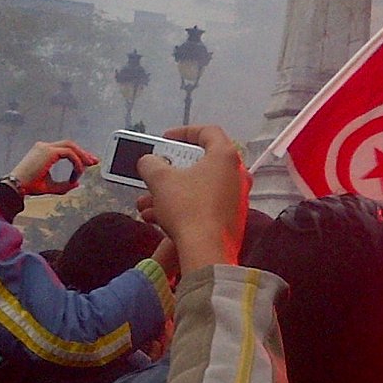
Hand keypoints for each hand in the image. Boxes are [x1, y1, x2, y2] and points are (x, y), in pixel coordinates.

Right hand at [9, 140, 96, 195]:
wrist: (16, 186)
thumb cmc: (29, 186)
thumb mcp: (50, 186)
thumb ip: (64, 185)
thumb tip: (77, 183)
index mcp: (43, 152)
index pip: (65, 149)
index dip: (78, 155)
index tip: (87, 164)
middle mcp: (44, 147)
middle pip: (70, 144)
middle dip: (83, 152)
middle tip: (94, 161)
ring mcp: (46, 147)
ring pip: (71, 146)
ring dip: (82, 156)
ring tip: (89, 165)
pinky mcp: (49, 152)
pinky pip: (70, 153)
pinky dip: (76, 163)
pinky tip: (77, 173)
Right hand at [138, 125, 248, 276]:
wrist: (206, 250)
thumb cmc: (187, 207)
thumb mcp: (160, 179)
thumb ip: (151, 163)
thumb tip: (149, 161)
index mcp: (225, 157)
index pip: (208, 132)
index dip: (184, 132)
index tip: (166, 140)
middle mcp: (236, 175)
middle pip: (201, 163)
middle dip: (171, 170)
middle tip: (156, 173)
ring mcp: (236, 198)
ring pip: (198, 188)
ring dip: (170, 192)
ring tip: (146, 204)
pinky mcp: (231, 219)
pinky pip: (204, 205)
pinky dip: (182, 207)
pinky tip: (158, 219)